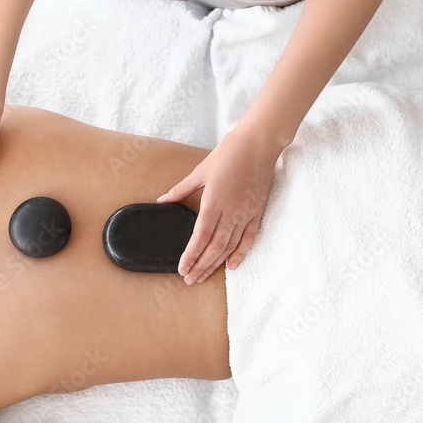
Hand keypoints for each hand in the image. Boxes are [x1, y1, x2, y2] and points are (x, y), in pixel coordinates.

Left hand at [156, 127, 282, 283]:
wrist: (259, 143)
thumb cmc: (229, 153)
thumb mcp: (200, 171)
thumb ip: (181, 190)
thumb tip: (162, 200)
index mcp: (214, 202)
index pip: (200, 237)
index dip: (191, 256)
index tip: (182, 268)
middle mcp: (231, 212)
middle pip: (214, 247)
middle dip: (200, 265)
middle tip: (190, 279)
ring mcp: (246, 213)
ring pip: (230, 246)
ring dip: (216, 264)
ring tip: (204, 276)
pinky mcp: (257, 212)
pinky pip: (249, 238)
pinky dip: (241, 253)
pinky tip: (232, 266)